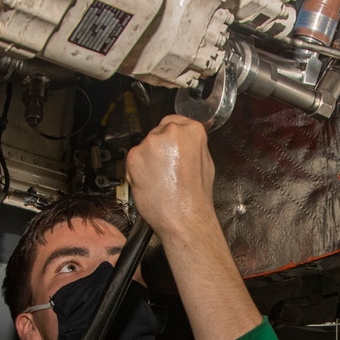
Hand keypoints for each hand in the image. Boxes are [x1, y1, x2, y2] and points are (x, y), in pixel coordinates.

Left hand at [125, 115, 215, 241]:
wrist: (184, 218)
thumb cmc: (196, 197)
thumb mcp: (206, 163)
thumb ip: (193, 146)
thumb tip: (185, 141)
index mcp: (192, 131)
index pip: (175, 122)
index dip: (171, 137)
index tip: (170, 147)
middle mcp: (170, 132)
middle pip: (158, 132)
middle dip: (159, 148)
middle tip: (166, 169)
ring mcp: (150, 143)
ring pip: (145, 146)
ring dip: (148, 159)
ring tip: (159, 180)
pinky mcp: (134, 157)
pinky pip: (133, 159)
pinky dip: (137, 170)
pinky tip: (150, 184)